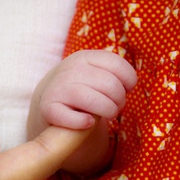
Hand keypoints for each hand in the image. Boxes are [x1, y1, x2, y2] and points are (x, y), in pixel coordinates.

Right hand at [26, 50, 136, 173]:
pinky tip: (88, 122)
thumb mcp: (95, 73)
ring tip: (108, 114)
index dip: (129, 80)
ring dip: (108, 111)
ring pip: (94, 100)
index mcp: (84, 57)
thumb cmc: (83, 88)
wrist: (50, 101)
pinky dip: (83, 122)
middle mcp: (70, 69)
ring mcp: (57, 88)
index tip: (127, 90)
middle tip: (116, 107)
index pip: (116, 64)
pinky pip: (72, 118)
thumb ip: (112, 73)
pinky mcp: (48, 109)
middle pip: (110, 85)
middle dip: (120, 100)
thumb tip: (130, 83)